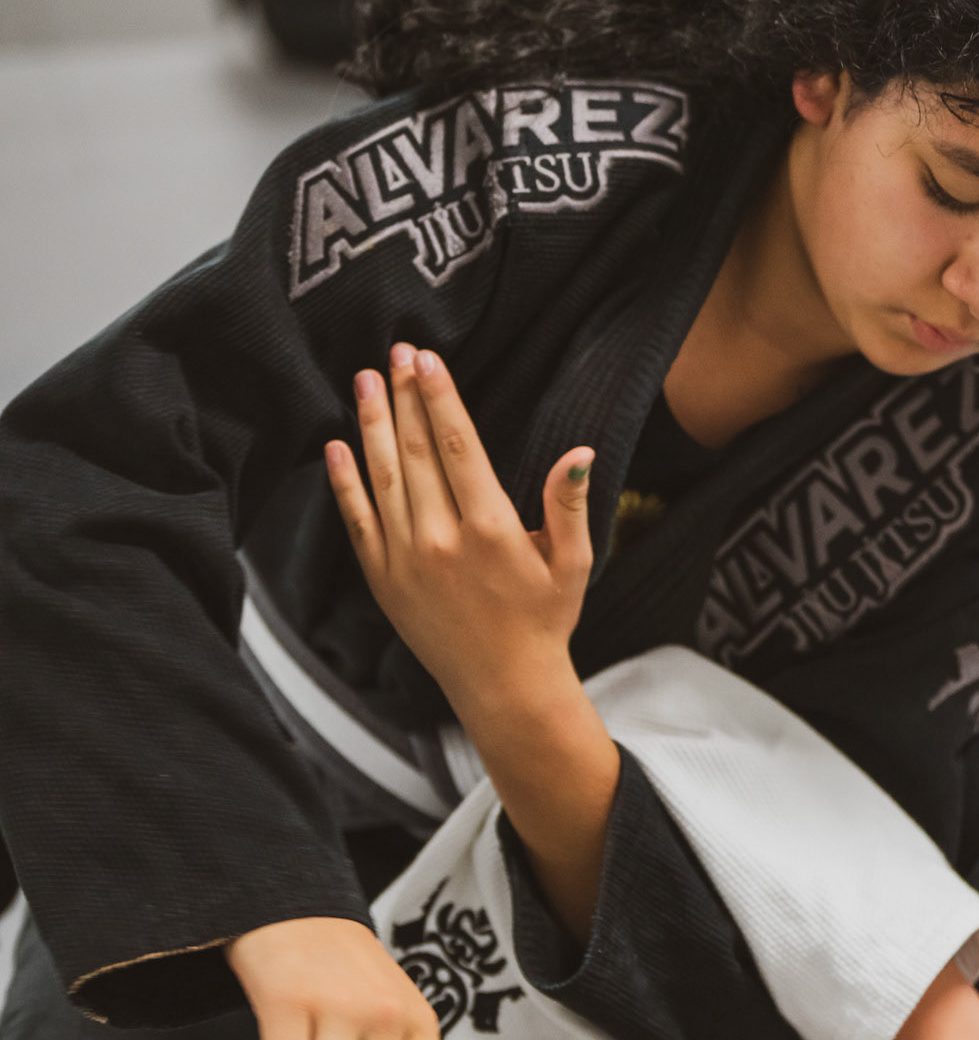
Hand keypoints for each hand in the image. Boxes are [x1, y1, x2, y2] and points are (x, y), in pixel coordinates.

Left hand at [325, 344, 593, 735]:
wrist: (503, 686)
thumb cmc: (544, 622)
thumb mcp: (573, 564)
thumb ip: (568, 504)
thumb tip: (579, 452)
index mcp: (490, 531)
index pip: (456, 446)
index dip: (439, 397)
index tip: (427, 359)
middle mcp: (441, 541)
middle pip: (415, 451)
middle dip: (405, 396)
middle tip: (395, 352)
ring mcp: (406, 561)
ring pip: (383, 477)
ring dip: (373, 424)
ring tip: (366, 381)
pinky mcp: (383, 580)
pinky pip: (358, 521)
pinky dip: (345, 482)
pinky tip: (338, 446)